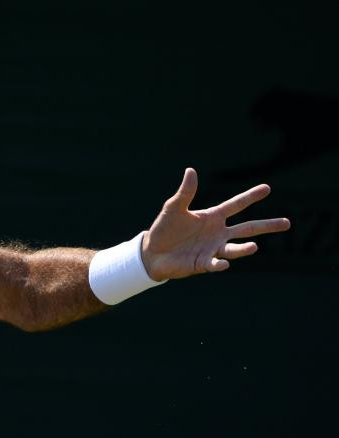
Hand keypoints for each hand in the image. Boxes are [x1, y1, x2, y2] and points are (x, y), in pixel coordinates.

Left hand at [141, 167, 289, 280]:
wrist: (152, 252)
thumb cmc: (164, 228)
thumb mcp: (173, 208)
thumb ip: (185, 193)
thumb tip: (191, 171)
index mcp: (213, 217)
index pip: (236, 205)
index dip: (250, 197)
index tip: (267, 188)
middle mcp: (218, 233)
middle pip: (247, 228)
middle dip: (267, 226)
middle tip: (287, 223)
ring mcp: (213, 249)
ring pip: (234, 248)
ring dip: (244, 248)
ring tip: (254, 246)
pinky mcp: (203, 264)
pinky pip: (214, 264)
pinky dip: (219, 264)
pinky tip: (224, 263)